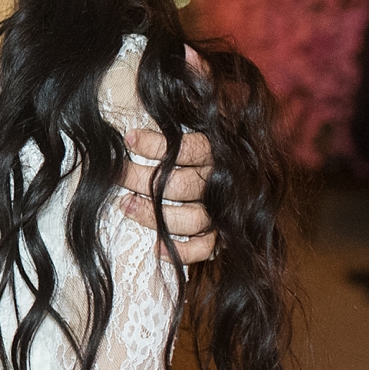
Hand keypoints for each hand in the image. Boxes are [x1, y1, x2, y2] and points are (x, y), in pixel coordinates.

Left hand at [120, 126, 215, 261]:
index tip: (129, 139)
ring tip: (125, 204)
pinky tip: (154, 246)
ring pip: (191, 219)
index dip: (156, 144)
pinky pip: (203, 249)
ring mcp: (223, 212)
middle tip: (117, 174)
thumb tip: (144, 118)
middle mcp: (223, 184)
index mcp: (219, 154)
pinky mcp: (222, 237)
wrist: (251, 182)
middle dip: (141, 179)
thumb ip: (180, 128)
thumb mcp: (202, 130)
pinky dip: (179, 251)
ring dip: (152, 215)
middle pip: (180, 185)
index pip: (188, 148)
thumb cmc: (210, 153)